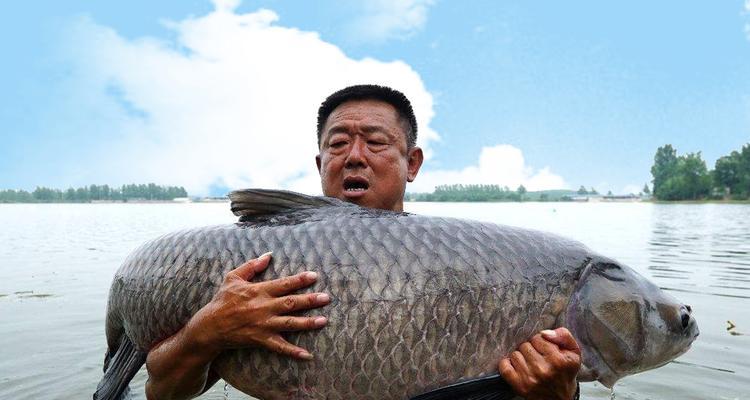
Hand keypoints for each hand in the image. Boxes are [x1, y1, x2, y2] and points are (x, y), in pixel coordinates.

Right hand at [184, 252, 329, 359]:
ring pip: (290, 324)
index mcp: (259, 291)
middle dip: (310, 300)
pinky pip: (279, 347)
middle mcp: (264, 308)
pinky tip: (307, 355)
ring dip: (308, 323)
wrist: (210, 327)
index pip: (284, 284)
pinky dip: (293, 351)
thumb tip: (268, 255)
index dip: (300, 280)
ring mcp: (263, 325)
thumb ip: (252, 266)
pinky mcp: (261, 340)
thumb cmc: (222, 300)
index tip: (315, 276)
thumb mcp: (233, 278)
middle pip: (291, 303)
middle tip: (327, 298)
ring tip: (324, 321)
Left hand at [498, 327, 580, 399]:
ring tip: (530, 363)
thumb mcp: (573, 352)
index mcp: (558, 360)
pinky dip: (508, 364)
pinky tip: (517, 367)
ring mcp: (530, 379)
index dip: (541, 342)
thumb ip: (564, 336)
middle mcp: (544, 370)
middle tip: (537, 357)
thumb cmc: (565, 372)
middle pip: (525, 345)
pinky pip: (504, 367)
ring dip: (521, 357)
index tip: (545, 349)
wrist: (560, 397)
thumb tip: (545, 333)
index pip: (538, 337)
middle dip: (530, 349)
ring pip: (515, 354)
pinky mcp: (519, 386)